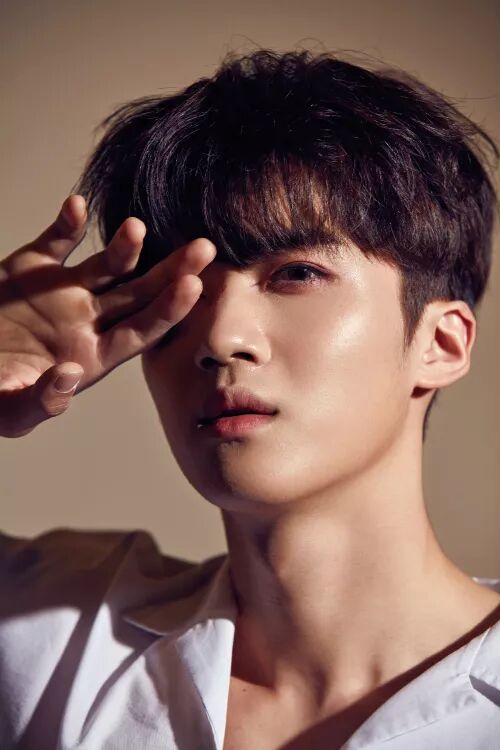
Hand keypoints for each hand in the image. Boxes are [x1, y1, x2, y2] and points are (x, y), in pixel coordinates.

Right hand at [0, 194, 216, 437]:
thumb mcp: (9, 411)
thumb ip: (41, 402)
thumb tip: (69, 376)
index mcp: (93, 356)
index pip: (142, 331)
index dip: (169, 310)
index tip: (193, 286)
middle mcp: (87, 321)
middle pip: (140, 294)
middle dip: (172, 271)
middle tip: (204, 248)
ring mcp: (63, 291)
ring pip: (106, 264)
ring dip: (125, 246)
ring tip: (136, 227)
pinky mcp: (32, 268)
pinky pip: (56, 240)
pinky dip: (67, 222)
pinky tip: (77, 205)